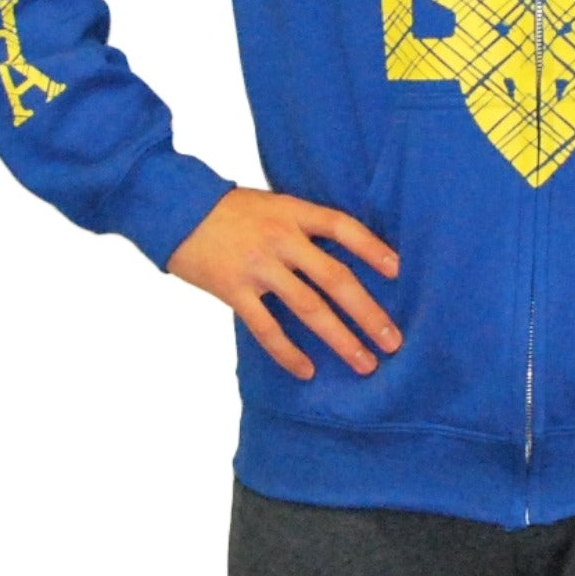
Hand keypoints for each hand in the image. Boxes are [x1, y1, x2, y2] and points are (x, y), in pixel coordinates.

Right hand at [166, 186, 402, 380]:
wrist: (176, 209)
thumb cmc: (230, 209)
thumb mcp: (272, 204)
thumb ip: (302, 226)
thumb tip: (341, 254)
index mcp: (293, 212)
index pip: (343, 227)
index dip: (372, 248)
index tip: (398, 271)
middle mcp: (281, 239)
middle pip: (335, 277)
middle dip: (367, 311)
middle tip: (392, 340)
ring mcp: (258, 266)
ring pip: (309, 308)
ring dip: (340, 339)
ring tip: (365, 362)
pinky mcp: (234, 290)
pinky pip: (267, 328)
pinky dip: (288, 353)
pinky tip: (307, 371)